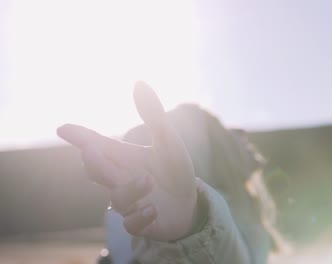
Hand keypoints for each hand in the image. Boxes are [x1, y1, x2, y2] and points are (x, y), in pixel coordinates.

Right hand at [57, 81, 197, 240]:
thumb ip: (153, 115)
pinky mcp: (141, 223)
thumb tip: (139, 82)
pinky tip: (153, 209)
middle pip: (98, 171)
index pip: (96, 145)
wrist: (189, 203)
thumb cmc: (174, 170)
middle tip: (92, 152)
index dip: (79, 136)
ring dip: (131, 189)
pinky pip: (131, 224)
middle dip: (94, 162)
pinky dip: (140, 218)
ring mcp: (129, 202)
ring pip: (117, 199)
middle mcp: (121, 178)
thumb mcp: (168, 141)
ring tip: (150, 181)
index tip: (63, 128)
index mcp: (123, 157)